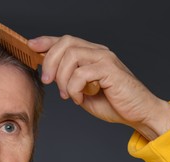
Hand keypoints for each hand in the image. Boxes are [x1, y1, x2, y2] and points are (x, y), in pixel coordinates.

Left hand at [28, 35, 169, 139]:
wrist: (137, 113)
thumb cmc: (112, 102)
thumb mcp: (82, 90)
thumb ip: (68, 79)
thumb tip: (49, 74)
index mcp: (91, 54)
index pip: (65, 40)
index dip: (46, 41)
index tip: (31, 46)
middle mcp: (98, 52)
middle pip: (65, 43)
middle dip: (50, 62)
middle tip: (47, 81)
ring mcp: (105, 59)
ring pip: (71, 56)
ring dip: (63, 79)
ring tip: (68, 95)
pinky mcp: (110, 70)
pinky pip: (81, 74)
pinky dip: (74, 89)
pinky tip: (80, 99)